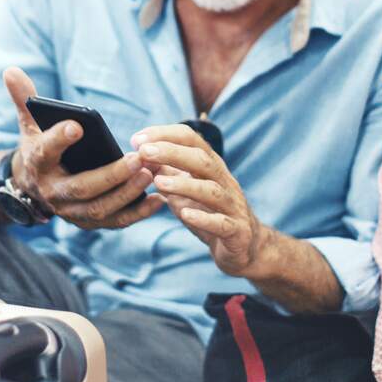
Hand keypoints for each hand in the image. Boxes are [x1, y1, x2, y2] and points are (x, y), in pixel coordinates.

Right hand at [3, 67, 162, 228]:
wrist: (34, 187)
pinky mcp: (89, 222)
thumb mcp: (29, 124)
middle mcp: (52, 192)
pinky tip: (158, 198)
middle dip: (110, 175)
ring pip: (100, 209)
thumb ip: (24, 98)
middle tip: (137, 158)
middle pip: (81, 188)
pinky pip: (115, 222)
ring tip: (150, 172)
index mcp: (37, 164)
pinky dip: (137, 213)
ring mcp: (71, 211)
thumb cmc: (40, 148)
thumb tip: (11, 70)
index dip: (59, 139)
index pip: (45, 152)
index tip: (77, 125)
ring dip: (127, 193)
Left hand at [132, 124, 272, 277]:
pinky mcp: (237, 231)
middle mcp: (224, 181)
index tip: (137, 139)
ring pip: (212, 190)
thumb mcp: (185, 191)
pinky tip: (185, 214)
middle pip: (202, 160)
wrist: (244, 246)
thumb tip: (139, 156)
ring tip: (158, 183)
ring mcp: (232, 206)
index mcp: (211, 167)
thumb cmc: (210, 212)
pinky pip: (221, 223)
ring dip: (185, 185)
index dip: (165, 135)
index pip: (192, 140)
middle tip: (144, 152)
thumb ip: (166, 173)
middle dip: (172, 153)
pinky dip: (203, 218)